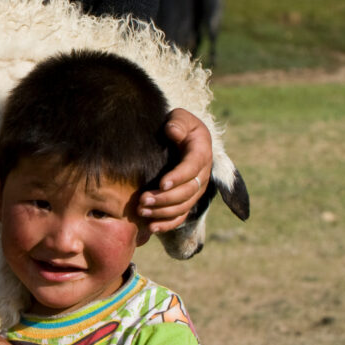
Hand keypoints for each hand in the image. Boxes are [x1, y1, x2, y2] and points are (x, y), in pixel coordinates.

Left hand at [137, 109, 212, 232]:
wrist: (184, 138)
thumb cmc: (179, 125)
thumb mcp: (180, 117)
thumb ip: (178, 123)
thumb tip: (172, 131)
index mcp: (201, 153)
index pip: (192, 168)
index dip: (178, 177)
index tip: (161, 183)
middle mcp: (202, 174)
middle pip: (187, 192)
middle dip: (165, 198)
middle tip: (143, 199)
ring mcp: (196, 190)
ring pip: (183, 207)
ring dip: (163, 212)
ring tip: (142, 211)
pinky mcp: (187, 200)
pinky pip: (181, 217)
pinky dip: (167, 224)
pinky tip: (151, 227)